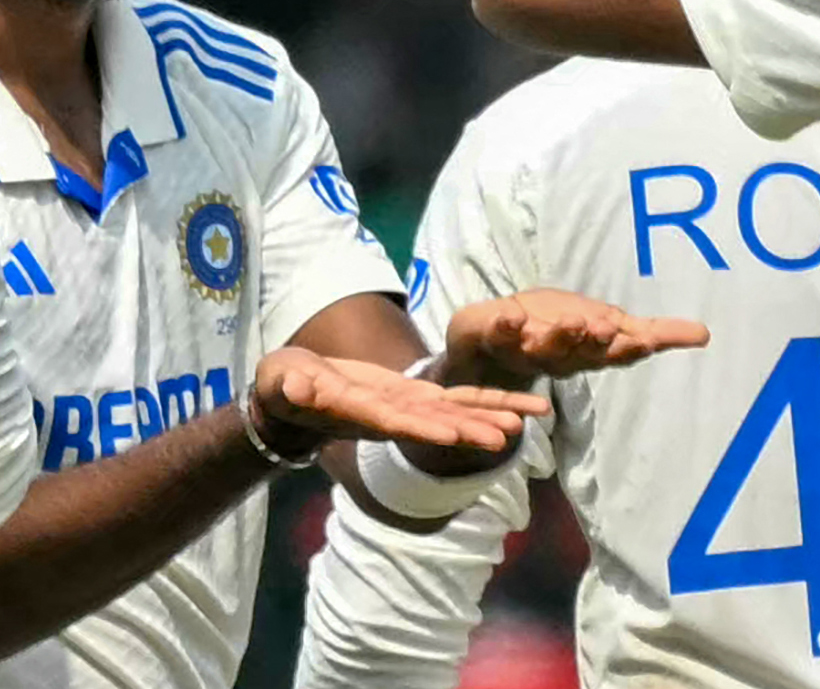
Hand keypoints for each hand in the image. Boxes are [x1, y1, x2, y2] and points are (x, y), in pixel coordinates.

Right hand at [250, 347, 548, 459]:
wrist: (294, 396)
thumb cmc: (283, 387)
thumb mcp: (282, 382)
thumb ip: (290, 387)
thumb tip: (296, 389)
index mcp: (361, 413)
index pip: (395, 423)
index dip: (425, 427)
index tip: (454, 434)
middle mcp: (392, 417)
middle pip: (438, 423)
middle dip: (472, 429)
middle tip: (510, 437)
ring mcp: (408, 407)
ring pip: (459, 411)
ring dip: (496, 413)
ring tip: (537, 415)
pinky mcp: (415, 395)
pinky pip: (459, 397)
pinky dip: (490, 399)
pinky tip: (522, 405)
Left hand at [441, 288, 710, 391]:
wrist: (492, 335)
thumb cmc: (557, 329)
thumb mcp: (609, 325)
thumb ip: (654, 333)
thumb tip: (707, 334)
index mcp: (591, 352)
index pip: (616, 353)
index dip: (629, 349)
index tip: (646, 342)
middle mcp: (561, 356)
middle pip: (581, 353)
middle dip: (594, 343)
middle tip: (607, 329)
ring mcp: (526, 349)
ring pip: (545, 349)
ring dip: (559, 338)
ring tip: (573, 322)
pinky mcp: (495, 335)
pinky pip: (500, 334)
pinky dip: (506, 327)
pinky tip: (511, 315)